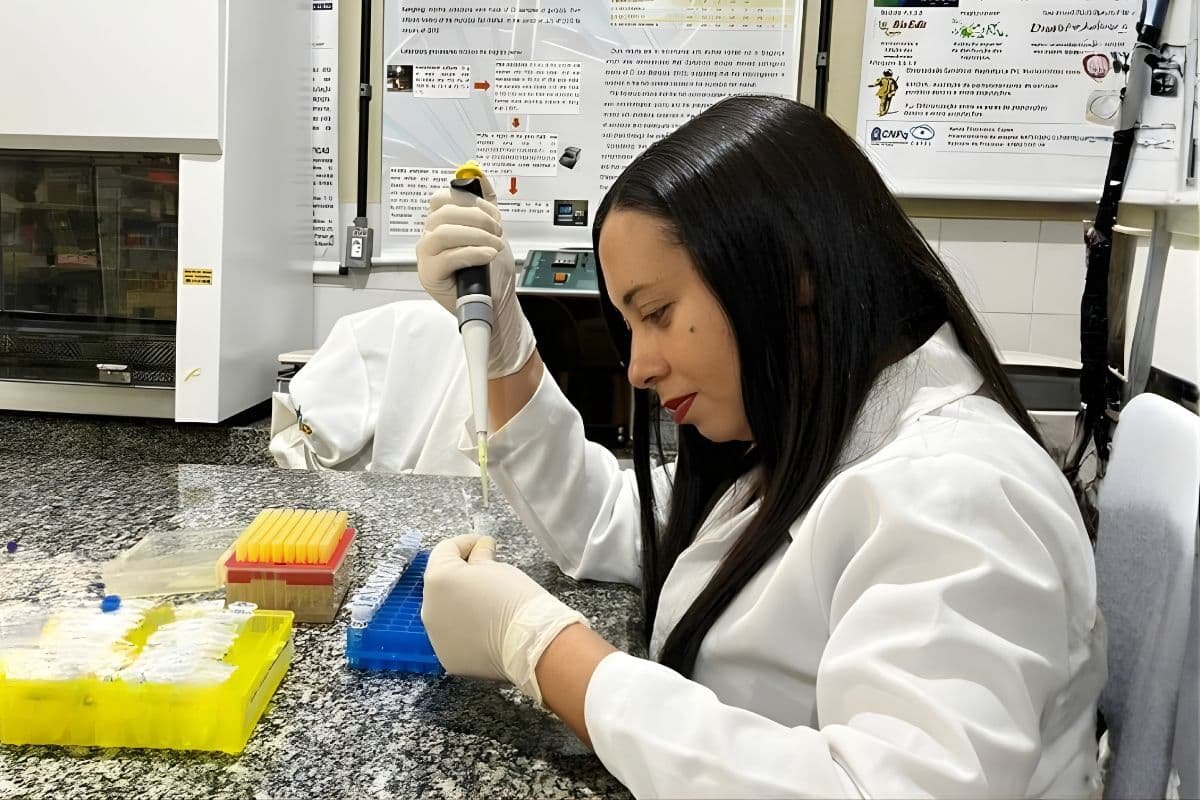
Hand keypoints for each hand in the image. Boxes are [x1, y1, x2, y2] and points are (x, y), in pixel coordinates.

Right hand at [414, 173, 536, 377]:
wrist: (496, 303)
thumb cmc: (492, 272)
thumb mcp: (493, 231)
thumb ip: (486, 203)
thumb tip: (478, 173)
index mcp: (442, 224)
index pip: (443, 198)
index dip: (470, 201)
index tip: (492, 212)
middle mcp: (430, 237)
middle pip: (442, 212)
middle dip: (477, 218)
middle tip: (497, 231)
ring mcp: (427, 256)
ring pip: (442, 232)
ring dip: (475, 235)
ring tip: (493, 245)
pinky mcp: (429, 274)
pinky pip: (447, 256)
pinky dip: (472, 252)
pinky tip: (487, 255)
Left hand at [421, 533, 587, 703]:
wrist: (531, 643)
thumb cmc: (515, 598)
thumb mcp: (499, 568)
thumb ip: (480, 556)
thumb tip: (479, 548)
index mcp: (438, 579)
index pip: (445, 550)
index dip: (466, 543)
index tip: (484, 544)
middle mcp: (429, 608)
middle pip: (441, 584)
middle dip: (461, 575)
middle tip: (487, 574)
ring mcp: (436, 637)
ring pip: (445, 613)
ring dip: (460, 604)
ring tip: (487, 605)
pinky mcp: (448, 658)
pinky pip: (453, 638)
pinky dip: (466, 630)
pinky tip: (486, 629)